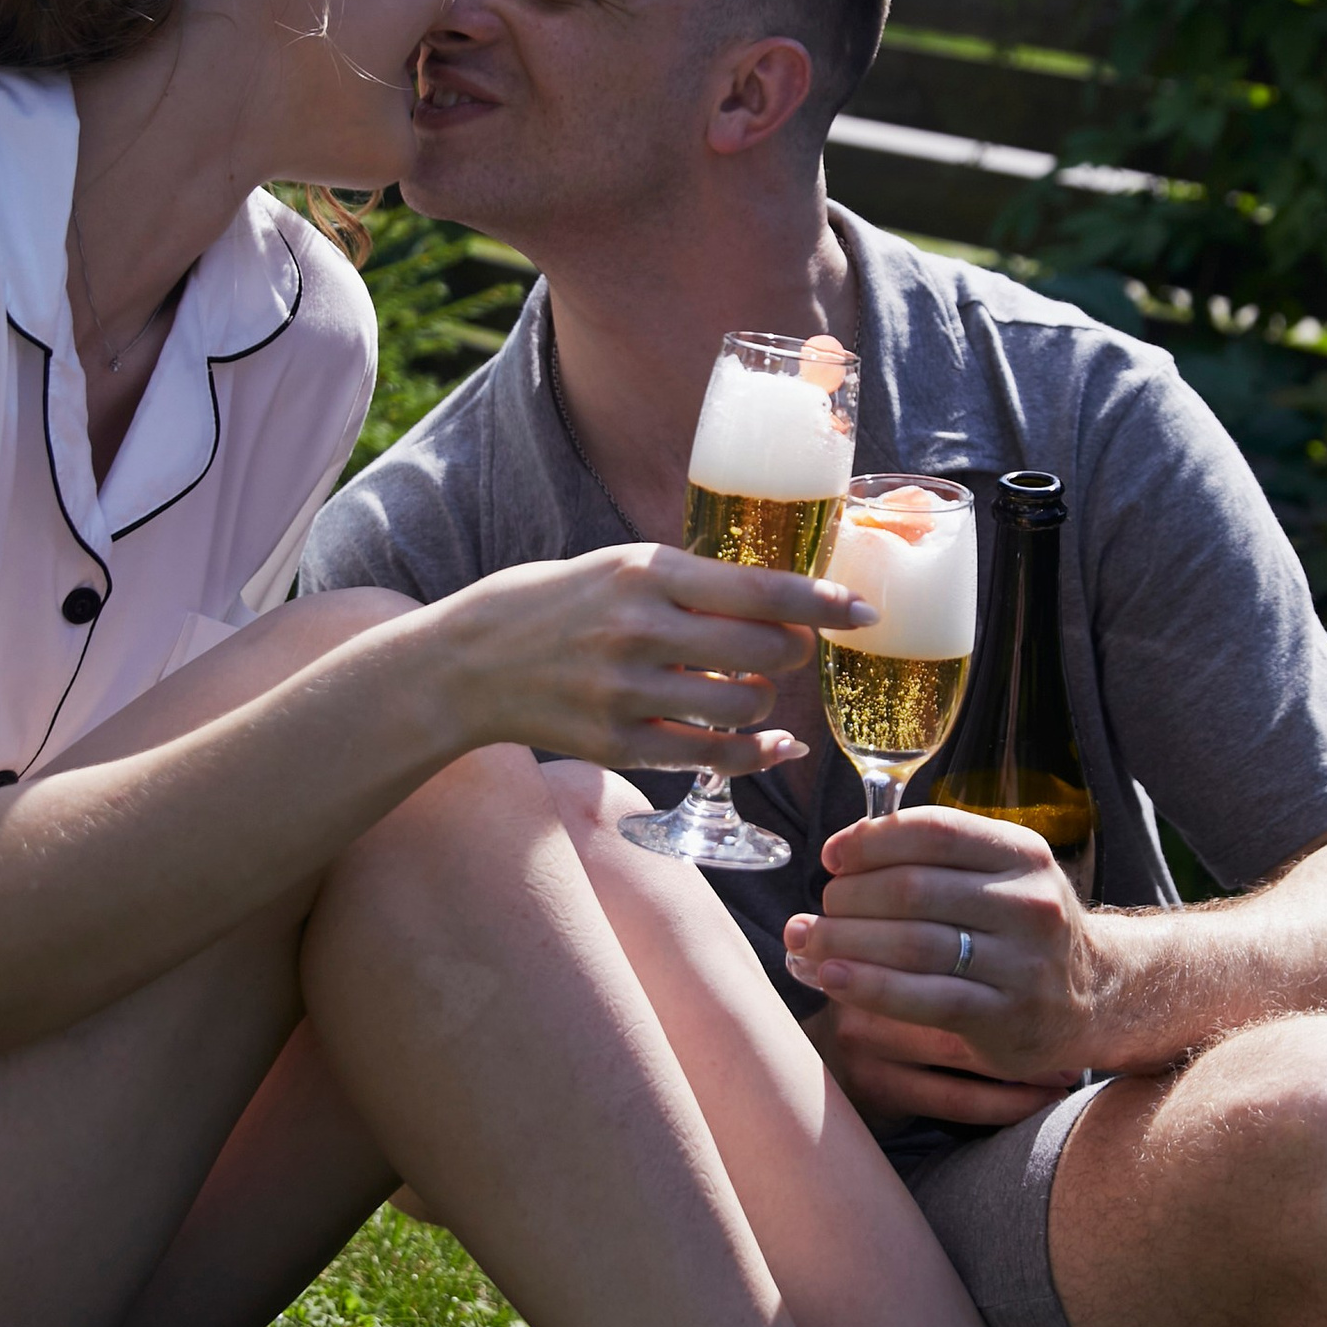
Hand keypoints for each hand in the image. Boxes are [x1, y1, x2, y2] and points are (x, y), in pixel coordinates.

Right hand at [436, 544, 867, 777]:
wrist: (464, 665)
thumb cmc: (552, 605)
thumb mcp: (616, 567)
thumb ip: (688, 579)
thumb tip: (775, 591)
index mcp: (645, 572)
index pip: (759, 588)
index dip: (822, 603)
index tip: (862, 611)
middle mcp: (640, 630)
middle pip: (765, 651)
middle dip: (796, 653)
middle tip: (792, 650)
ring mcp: (626, 692)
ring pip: (744, 707)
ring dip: (766, 701)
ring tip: (751, 689)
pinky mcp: (617, 744)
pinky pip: (714, 758)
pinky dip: (753, 755)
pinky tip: (766, 746)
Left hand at [784, 807, 1102, 1124]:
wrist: (1093, 998)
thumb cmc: (1020, 928)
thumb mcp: (1000, 876)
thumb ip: (935, 858)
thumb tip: (841, 852)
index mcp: (1021, 854)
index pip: (931, 831)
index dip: (869, 841)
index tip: (833, 857)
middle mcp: (1027, 903)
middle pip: (911, 889)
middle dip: (848, 898)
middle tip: (819, 911)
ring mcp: (1020, 963)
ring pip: (910, 944)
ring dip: (844, 942)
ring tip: (807, 943)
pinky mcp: (1003, 1017)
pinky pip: (920, 998)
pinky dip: (866, 985)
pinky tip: (832, 977)